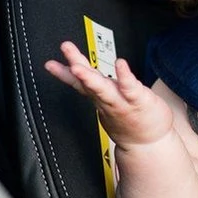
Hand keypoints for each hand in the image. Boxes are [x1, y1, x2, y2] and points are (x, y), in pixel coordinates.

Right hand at [45, 42, 172, 149]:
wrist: (148, 143)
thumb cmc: (130, 120)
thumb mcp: (106, 102)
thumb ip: (94, 87)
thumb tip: (81, 73)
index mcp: (99, 96)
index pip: (79, 83)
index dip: (64, 73)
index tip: (49, 64)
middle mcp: (107, 98)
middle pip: (88, 83)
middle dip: (75, 69)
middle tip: (65, 54)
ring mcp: (122, 101)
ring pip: (103, 89)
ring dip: (90, 79)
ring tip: (78, 68)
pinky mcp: (139, 100)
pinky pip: (130, 88)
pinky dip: (124, 76)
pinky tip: (120, 64)